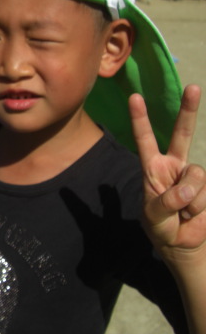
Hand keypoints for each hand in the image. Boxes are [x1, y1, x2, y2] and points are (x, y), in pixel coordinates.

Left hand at [129, 84, 205, 257]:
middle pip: (182, 134)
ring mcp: (192, 176)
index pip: (145, 139)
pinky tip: (192, 215)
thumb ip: (166, 203)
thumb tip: (185, 191)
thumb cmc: (161, 228)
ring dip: (188, 199)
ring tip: (181, 212)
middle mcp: (174, 166)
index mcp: (153, 168)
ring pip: (196, 175)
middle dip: (188, 110)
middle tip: (193, 87)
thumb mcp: (155, 217)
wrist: (183, 245)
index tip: (134, 97)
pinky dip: (198, 207)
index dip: (140, 119)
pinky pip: (205, 192)